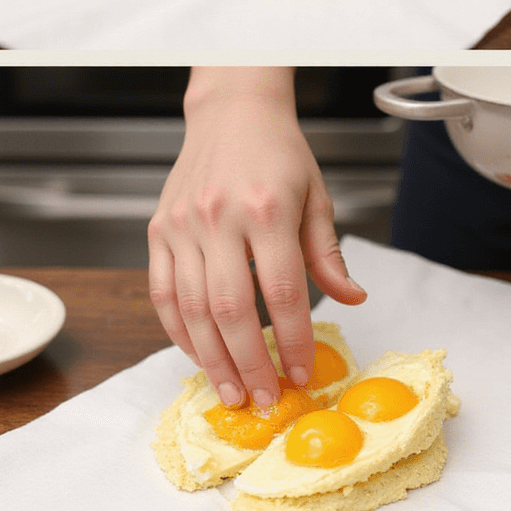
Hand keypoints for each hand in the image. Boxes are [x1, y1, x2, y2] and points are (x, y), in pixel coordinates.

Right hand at [147, 69, 365, 410]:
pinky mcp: (158, 231)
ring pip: (192, 309)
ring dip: (212, 359)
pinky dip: (179, 332)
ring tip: (232, 391)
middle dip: (249, 362)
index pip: (283, 292)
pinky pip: (163, 294)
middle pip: (230, 309)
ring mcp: (182, 226)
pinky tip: (199, 356)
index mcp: (266, 209)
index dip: (293, 341)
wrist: (231, 112)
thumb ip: (327, 255)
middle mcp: (219, 219)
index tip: (301, 374)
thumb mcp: (316, 197)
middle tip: (264, 398)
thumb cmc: (278, 154)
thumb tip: (352, 300)